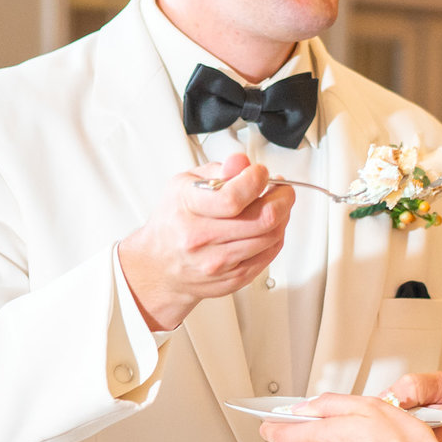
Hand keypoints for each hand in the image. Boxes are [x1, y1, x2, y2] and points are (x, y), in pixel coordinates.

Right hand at [116, 152, 293, 331]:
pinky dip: (276, 235)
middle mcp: (201, 238)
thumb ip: (217, 170)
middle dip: (282, 197)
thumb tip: (241, 162)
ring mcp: (219, 262)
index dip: (256, 179)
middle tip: (281, 188)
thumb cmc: (173, 223)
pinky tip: (269, 225)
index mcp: (188, 210)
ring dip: (282, 215)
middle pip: (262, 218)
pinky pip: (269, 255)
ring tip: (276, 204)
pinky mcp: (233, 278)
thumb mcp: (184, 185)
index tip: (259, 172)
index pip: (234, 197)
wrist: (159, 267)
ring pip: (271, 236)